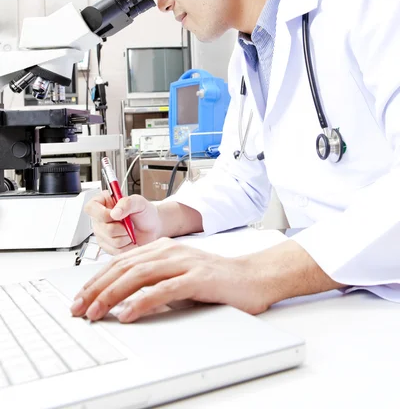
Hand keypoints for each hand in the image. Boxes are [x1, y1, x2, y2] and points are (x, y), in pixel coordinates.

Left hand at [70, 237, 270, 322]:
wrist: (252, 277)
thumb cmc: (215, 280)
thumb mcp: (178, 275)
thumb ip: (154, 281)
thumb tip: (123, 299)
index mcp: (163, 248)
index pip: (121, 262)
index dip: (97, 280)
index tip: (80, 298)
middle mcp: (170, 251)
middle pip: (124, 267)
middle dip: (96, 288)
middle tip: (79, 308)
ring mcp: (184, 262)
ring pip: (138, 276)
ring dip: (112, 295)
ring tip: (96, 312)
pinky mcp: (197, 278)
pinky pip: (164, 289)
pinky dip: (142, 302)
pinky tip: (129, 313)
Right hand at [84, 192, 161, 254]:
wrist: (152, 228)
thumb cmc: (144, 213)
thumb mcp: (139, 202)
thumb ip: (127, 203)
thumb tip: (115, 212)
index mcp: (103, 203)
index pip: (91, 207)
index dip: (102, 213)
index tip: (116, 215)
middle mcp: (99, 219)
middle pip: (104, 228)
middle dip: (122, 227)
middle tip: (130, 223)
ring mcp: (102, 234)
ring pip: (111, 240)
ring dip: (127, 237)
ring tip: (131, 231)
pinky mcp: (107, 247)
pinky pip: (116, 250)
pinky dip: (128, 246)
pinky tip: (130, 239)